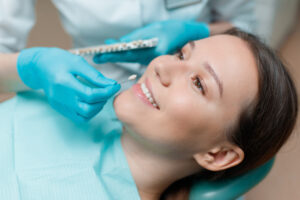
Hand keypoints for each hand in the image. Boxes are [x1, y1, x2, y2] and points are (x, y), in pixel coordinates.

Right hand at [17, 47, 119, 121]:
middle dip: (102, 101)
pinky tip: (91, 102)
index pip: (91, 95)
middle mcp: (61, 98)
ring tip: (99, 96)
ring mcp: (59, 105)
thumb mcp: (78, 63)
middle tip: (107, 90)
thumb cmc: (58, 61)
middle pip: (88, 109)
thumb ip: (95, 76)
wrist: (39, 67)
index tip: (115, 86)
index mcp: (64, 83)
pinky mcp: (60, 109)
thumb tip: (111, 84)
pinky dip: (88, 112)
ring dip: (96, 108)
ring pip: (84, 116)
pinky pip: (78, 117)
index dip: (107, 92)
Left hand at [93, 20, 209, 64]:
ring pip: (129, 55)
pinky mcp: (150, 55)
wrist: (189, 35)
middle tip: (95, 56)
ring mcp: (149, 57)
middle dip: (110, 56)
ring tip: (101, 52)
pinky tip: (115, 47)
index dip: (113, 54)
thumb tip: (120, 43)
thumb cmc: (175, 31)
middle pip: (126, 56)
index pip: (128, 54)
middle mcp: (149, 57)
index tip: (100, 53)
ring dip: (115, 54)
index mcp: (151, 52)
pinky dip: (124, 50)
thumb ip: (138, 37)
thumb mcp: (156, 30)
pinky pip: (135, 53)